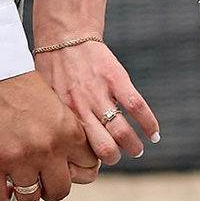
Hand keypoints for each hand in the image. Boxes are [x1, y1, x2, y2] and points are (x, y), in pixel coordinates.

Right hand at [0, 68, 100, 200]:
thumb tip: (65, 158)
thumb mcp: (52, 103)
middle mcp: (48, 148)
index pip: (88, 168)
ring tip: (17, 180)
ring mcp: (19, 158)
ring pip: (30, 197)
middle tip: (40, 180)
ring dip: (24, 192)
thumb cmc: (16, 79)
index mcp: (68, 131)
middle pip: (61, 190)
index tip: (62, 168)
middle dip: (51, 188)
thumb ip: (62, 131)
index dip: (75, 170)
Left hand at [34, 37, 158, 166]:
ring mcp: (99, 93)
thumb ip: (55, 124)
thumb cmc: (51, 70)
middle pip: (104, 148)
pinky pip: (137, 106)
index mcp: (62, 116)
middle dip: (114, 159)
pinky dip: (149, 123)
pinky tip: (154, 134)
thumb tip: (63, 150)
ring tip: (137, 150)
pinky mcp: (116, 78)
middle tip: (117, 158)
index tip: (93, 165)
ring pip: (122, 132)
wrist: (64, 35)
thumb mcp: (45, 100)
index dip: (88, 164)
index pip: (79, 153)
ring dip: (134, 147)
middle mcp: (81, 108)